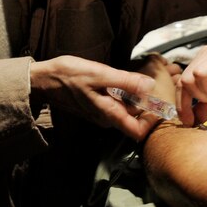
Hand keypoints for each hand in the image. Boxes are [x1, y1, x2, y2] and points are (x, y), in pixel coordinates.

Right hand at [28, 55, 160, 139]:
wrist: (46, 78)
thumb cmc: (69, 76)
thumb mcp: (99, 75)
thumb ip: (125, 82)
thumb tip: (150, 87)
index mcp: (109, 115)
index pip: (138, 131)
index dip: (153, 120)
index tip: (160, 102)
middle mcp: (107, 118)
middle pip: (136, 118)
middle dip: (148, 104)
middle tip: (155, 84)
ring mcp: (103, 112)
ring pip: (128, 109)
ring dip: (138, 97)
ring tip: (143, 79)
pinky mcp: (99, 104)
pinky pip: (120, 102)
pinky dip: (127, 93)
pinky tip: (127, 79)